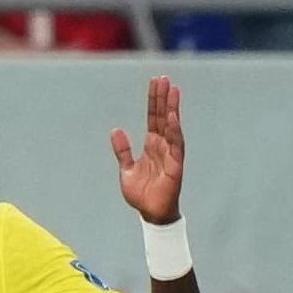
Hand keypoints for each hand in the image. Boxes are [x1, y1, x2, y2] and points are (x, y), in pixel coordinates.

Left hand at [111, 76, 184, 223]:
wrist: (150, 213)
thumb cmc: (141, 193)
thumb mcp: (126, 169)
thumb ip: (123, 150)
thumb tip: (116, 130)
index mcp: (151, 145)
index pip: (153, 117)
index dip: (153, 100)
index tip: (155, 82)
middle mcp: (163, 146)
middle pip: (163, 117)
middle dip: (163, 98)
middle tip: (164, 78)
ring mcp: (171, 154)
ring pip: (172, 126)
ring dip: (172, 108)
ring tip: (172, 90)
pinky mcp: (176, 165)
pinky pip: (176, 145)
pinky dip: (174, 131)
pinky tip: (172, 117)